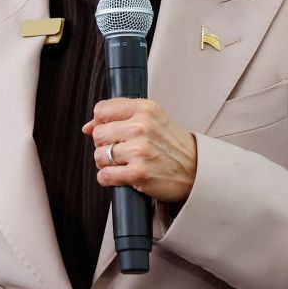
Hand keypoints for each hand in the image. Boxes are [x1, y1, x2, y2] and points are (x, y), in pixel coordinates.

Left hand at [82, 98, 197, 202]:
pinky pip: (105, 176)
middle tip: (121, 150)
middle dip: (104, 145)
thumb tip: (88, 126)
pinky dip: (109, 178)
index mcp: (145, 109)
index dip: (101, 122)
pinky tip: (122, 175)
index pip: (101, 110)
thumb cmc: (174, 146)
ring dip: (106, 164)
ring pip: (98, 156)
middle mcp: (142, 127)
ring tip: (124, 163)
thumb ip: (120, 116)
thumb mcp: (153, 119)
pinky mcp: (138, 174)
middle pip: (98, 134)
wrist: (199, 171)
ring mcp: (140, 151)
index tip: (110, 130)